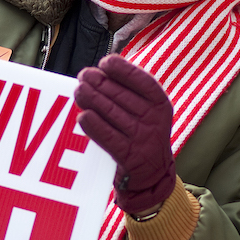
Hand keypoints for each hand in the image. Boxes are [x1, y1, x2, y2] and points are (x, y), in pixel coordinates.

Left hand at [74, 54, 175, 213]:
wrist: (152, 176)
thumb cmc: (141, 135)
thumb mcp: (146, 112)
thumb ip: (129, 93)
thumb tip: (99, 72)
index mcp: (161, 105)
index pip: (144, 82)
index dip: (124, 70)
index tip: (106, 62)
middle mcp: (155, 121)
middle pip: (122, 96)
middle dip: (99, 83)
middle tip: (83, 76)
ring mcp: (144, 140)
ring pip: (112, 113)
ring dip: (92, 100)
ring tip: (78, 91)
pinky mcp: (130, 157)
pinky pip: (108, 137)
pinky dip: (93, 125)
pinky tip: (83, 116)